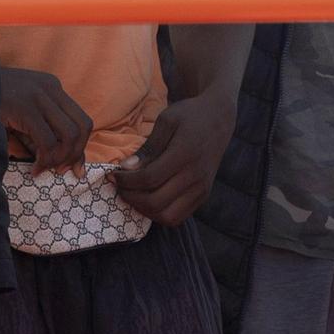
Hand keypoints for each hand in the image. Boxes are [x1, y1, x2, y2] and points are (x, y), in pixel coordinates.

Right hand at [0, 67, 91, 174]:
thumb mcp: (24, 117)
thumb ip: (45, 133)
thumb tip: (72, 166)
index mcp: (52, 87)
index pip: (82, 120)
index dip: (81, 148)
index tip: (72, 168)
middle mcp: (50, 88)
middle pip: (82, 127)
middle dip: (74, 154)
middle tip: (58, 171)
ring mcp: (38, 96)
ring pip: (69, 135)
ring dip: (59, 159)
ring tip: (43, 168)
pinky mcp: (25, 108)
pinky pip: (47, 141)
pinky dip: (45, 160)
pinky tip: (34, 169)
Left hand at [111, 90, 234, 225]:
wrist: (219, 119)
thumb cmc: (189, 116)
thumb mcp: (166, 121)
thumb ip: (148, 147)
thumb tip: (127, 168)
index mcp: (184, 154)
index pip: (149, 178)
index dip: (126, 181)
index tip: (114, 175)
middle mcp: (195, 176)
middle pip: (156, 202)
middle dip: (131, 197)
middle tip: (120, 187)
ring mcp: (201, 189)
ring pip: (167, 216)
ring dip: (145, 210)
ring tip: (133, 195)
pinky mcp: (203, 196)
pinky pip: (178, 217)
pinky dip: (160, 214)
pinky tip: (149, 199)